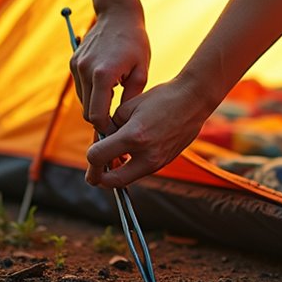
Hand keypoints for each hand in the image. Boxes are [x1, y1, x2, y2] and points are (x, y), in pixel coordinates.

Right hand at [70, 8, 149, 134]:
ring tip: (114, 108)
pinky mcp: (73, 62)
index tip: (118, 134)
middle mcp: (85, 71)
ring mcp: (76, 66)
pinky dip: (91, 94)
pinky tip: (107, 91)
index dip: (106, 129)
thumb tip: (123, 124)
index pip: (97, 116)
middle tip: (117, 128)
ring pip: (82, 101)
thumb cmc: (135, 43)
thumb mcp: (140, 73)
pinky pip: (80, 88)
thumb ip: (130, 100)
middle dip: (100, 122)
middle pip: (87, 112)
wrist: (118, 15)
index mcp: (103, 75)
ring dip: (95, 107)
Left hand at [85, 75, 217, 186]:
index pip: (97, 157)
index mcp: (133, 136)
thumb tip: (100, 142)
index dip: (89, 157)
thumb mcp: (127, 108)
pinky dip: (129, 167)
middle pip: (112, 182)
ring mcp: (157, 162)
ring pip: (126, 179)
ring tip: (112, 157)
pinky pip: (140, 172)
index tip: (91, 151)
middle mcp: (146, 155)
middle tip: (94, 171)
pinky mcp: (164, 163)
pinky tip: (128, 153)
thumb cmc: (160, 99)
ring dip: (115, 173)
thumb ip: (110, 127)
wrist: (193, 101)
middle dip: (99, 178)